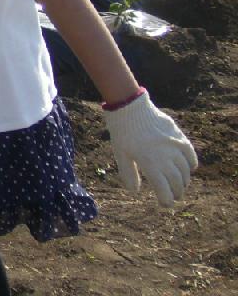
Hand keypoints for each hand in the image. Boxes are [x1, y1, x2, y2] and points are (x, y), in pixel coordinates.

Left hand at [103, 91, 197, 206]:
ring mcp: (174, 147)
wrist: (130, 108)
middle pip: (177, 182)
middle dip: (177, 192)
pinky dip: (192, 163)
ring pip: (185, 170)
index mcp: (150, 164)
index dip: (166, 200)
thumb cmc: (122, 132)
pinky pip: (190, 154)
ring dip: (184, 180)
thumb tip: (135, 191)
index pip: (164, 190)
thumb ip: (128, 173)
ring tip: (181, 185)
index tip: (165, 204)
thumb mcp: (121, 154)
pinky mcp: (178, 136)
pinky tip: (190, 168)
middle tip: (175, 196)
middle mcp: (165, 158)